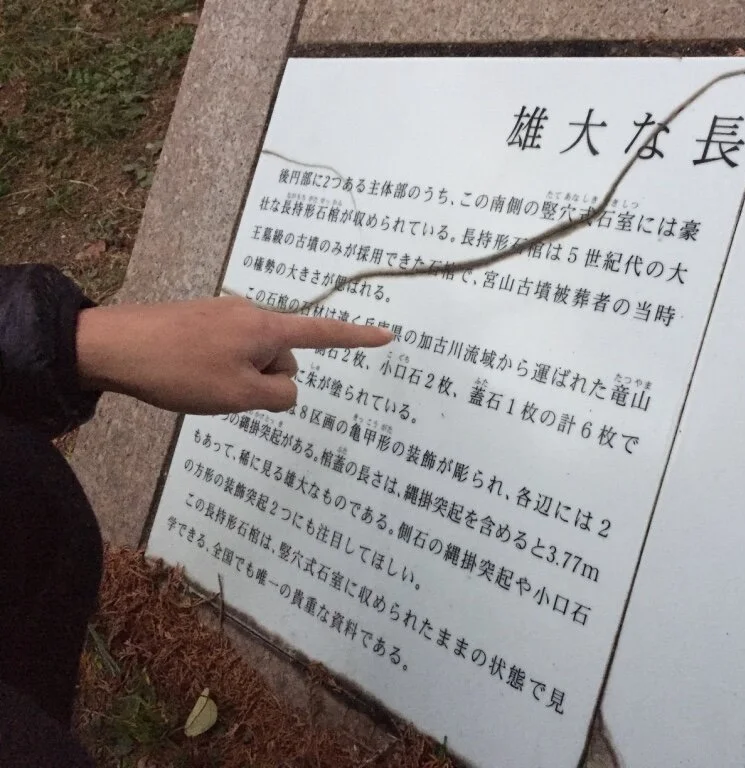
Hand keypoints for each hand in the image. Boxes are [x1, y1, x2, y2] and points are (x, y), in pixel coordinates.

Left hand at [75, 296, 393, 413]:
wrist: (113, 346)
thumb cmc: (180, 372)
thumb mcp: (239, 396)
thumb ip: (279, 395)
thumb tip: (286, 387)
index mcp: (267, 329)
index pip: (324, 333)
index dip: (358, 338)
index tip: (388, 336)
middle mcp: (252, 314)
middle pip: (283, 357)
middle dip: (267, 380)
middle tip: (228, 392)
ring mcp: (225, 315)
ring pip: (253, 358)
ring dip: (240, 378)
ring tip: (200, 385)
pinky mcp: (202, 321)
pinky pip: (229, 352)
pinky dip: (220, 370)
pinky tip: (189, 376)